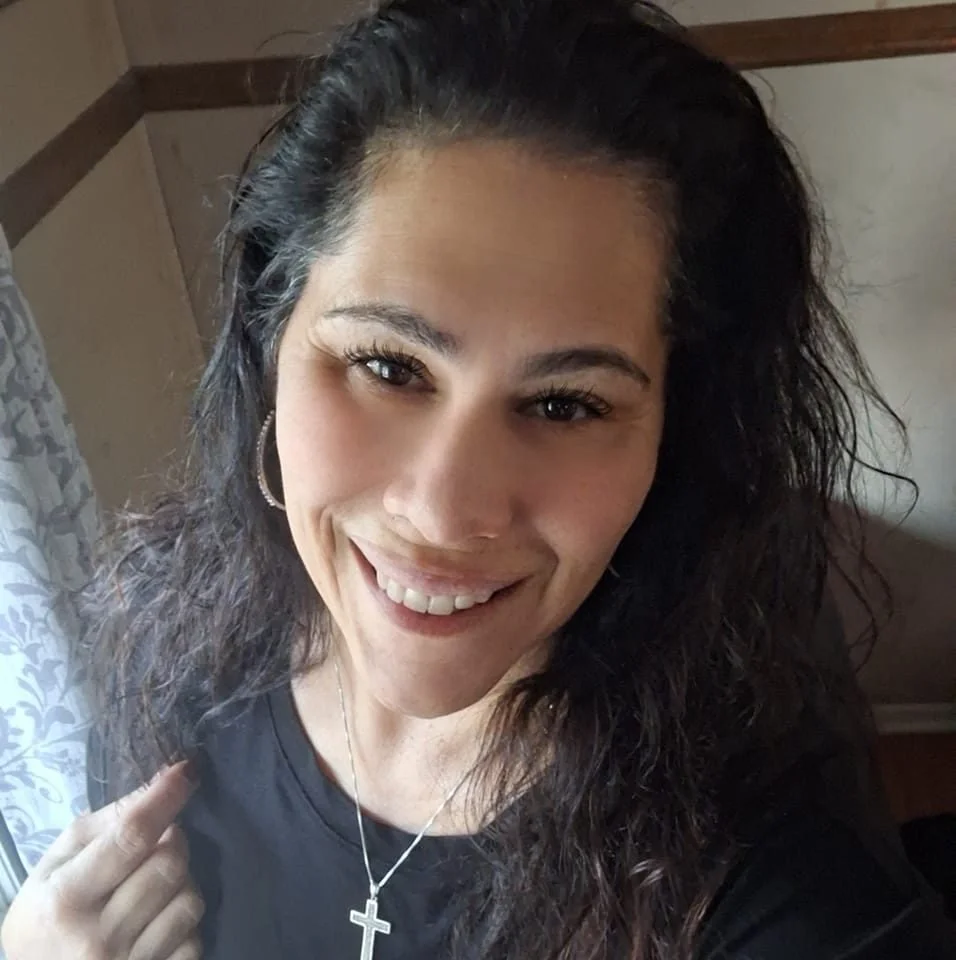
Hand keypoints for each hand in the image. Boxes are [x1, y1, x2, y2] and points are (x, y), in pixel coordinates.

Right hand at [1, 761, 202, 959]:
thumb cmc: (47, 921)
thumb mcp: (53, 869)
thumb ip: (103, 825)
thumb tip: (160, 784)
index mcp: (65, 900)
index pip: (131, 837)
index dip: (165, 798)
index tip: (186, 772)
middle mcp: (97, 938)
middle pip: (170, 862)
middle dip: (173, 841)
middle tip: (159, 843)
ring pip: (190, 899)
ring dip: (181, 884)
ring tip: (153, 890)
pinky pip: (195, 939)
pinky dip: (183, 926)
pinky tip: (156, 927)